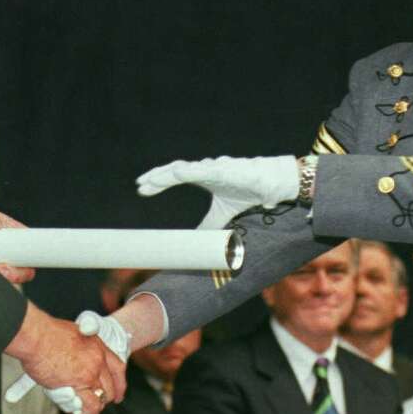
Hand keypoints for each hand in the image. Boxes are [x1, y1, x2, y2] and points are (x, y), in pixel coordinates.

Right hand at [4, 305, 126, 413]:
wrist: (36, 336)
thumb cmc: (45, 333)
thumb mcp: (72, 333)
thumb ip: (79, 348)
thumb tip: (75, 358)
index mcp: (97, 345)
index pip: (117, 368)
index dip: (119, 384)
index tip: (118, 394)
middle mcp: (97, 360)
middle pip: (110, 387)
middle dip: (104, 400)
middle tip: (95, 407)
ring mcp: (90, 373)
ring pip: (101, 399)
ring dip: (94, 411)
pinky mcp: (78, 384)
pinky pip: (90, 406)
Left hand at [136, 155, 302, 227]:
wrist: (272, 185)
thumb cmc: (248, 192)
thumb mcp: (222, 215)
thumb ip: (207, 226)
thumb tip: (194, 244)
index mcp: (203, 177)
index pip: (174, 177)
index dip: (158, 182)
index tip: (142, 188)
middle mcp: (206, 170)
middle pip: (174, 170)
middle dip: (156, 177)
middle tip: (140, 184)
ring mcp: (215, 168)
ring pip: (185, 169)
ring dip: (166, 174)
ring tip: (151, 181)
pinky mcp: (226, 170)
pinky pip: (204, 170)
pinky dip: (189, 171)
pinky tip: (175, 173)